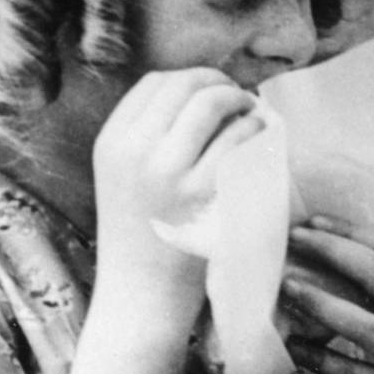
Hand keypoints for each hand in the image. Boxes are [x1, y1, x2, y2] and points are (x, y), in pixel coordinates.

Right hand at [90, 69, 259, 306]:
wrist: (141, 294)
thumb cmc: (143, 235)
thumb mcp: (124, 177)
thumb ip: (149, 136)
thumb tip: (204, 90)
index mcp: (112, 143)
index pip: (154, 82)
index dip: (190, 78)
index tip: (211, 90)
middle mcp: (136, 151)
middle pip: (186, 84)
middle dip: (220, 82)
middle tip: (240, 98)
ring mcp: (171, 172)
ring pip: (214, 102)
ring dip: (242, 101)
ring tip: (253, 115)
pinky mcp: (205, 194)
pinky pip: (240, 138)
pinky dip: (257, 129)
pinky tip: (262, 138)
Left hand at [280, 216, 373, 373]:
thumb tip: (331, 248)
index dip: (351, 232)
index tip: (313, 222)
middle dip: (331, 251)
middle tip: (292, 240)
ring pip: (362, 324)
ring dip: (318, 302)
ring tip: (288, 288)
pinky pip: (350, 371)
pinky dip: (317, 356)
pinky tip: (294, 344)